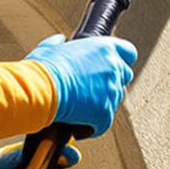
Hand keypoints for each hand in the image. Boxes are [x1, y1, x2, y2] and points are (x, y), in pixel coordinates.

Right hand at [23, 33, 138, 136]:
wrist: (41, 90)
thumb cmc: (43, 70)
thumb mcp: (49, 49)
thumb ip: (58, 43)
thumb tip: (58, 41)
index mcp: (103, 48)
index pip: (128, 52)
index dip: (121, 60)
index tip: (114, 66)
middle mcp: (112, 67)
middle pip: (125, 77)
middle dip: (111, 83)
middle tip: (93, 90)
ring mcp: (111, 91)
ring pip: (115, 101)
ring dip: (101, 105)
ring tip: (81, 108)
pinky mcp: (105, 113)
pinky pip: (104, 123)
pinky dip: (92, 127)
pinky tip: (78, 125)